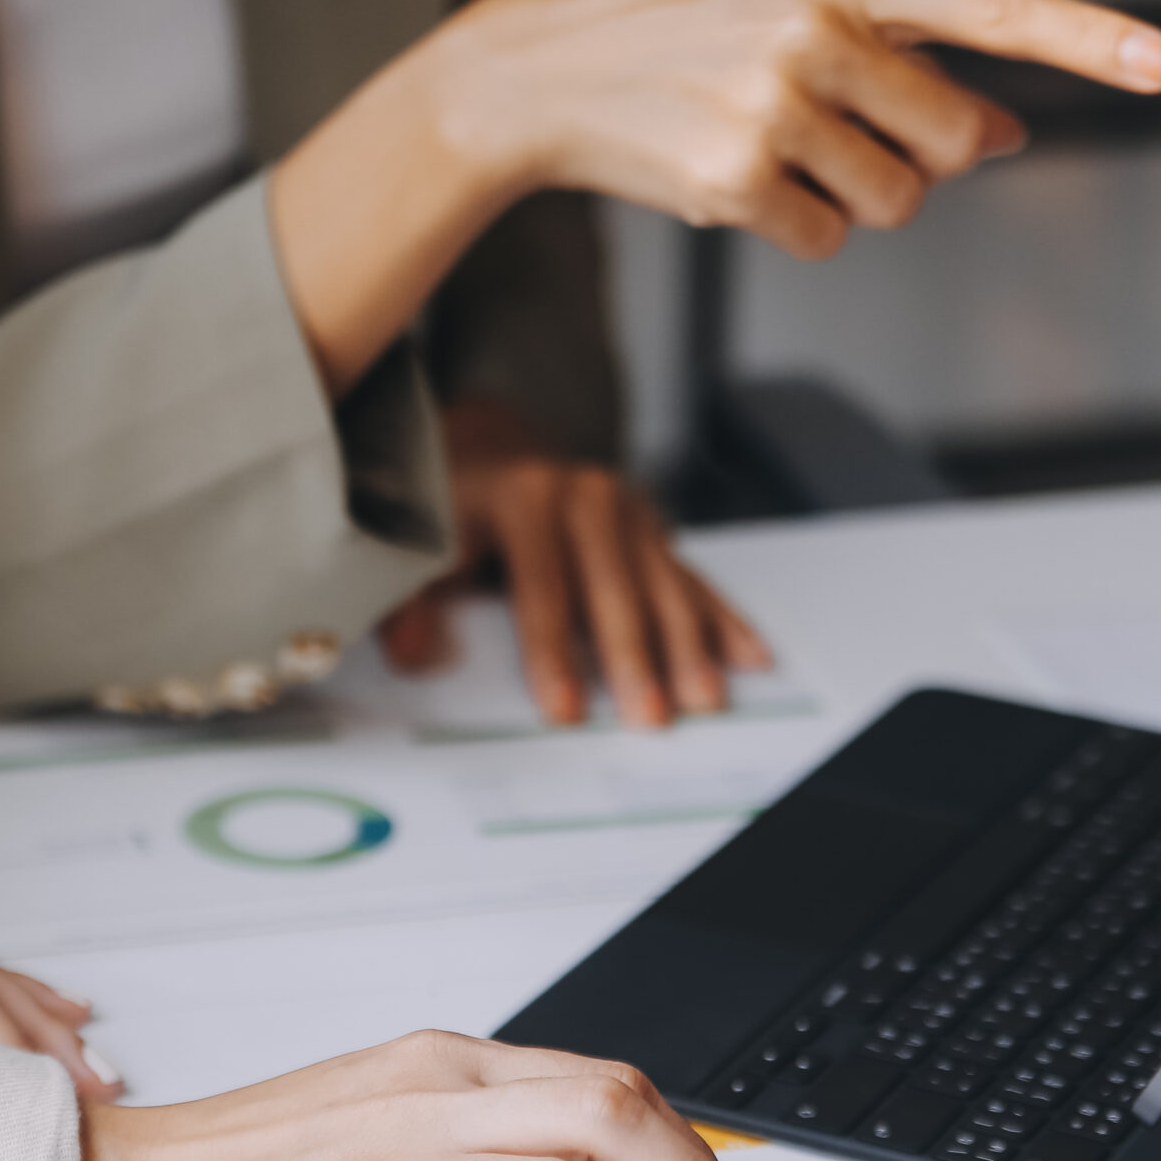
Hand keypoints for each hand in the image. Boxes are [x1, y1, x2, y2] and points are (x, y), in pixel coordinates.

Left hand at [378, 404, 769, 726]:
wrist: (490, 442)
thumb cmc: (450, 507)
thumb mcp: (417, 544)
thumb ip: (410, 600)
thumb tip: (421, 655)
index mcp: (523, 495)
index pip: (542, 586)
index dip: (551, 653)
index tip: (564, 709)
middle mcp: (586, 495)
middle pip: (615, 588)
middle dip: (635, 657)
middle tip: (652, 717)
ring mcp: (628, 510)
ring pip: (663, 585)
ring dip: (688, 646)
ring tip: (704, 700)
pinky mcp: (652, 530)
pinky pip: (692, 579)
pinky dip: (721, 619)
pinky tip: (750, 657)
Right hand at [446, 0, 1160, 255]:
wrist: (550, 69)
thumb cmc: (694, 36)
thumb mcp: (804, 19)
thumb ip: (910, 64)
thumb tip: (1008, 132)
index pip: (990, 9)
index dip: (1086, 40)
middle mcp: (816, 27)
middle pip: (952, 143)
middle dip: (915, 157)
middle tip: (838, 131)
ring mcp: (774, 102)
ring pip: (894, 202)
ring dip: (850, 196)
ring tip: (773, 147)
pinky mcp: (735, 176)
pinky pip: (828, 238)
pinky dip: (796, 225)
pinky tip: (732, 180)